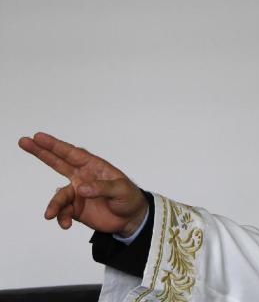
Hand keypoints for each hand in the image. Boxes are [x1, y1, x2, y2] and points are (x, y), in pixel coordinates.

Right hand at [18, 132, 148, 236]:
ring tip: (50, 215)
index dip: (55, 145)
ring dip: (54, 205)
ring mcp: (77, 193)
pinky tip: (66, 224)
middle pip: (58, 162)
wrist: (130, 219)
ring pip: (59, 196)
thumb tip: (81, 188)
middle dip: (41, 153)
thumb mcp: (121, 190)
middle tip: (24, 141)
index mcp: (94, 167)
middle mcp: (82, 177)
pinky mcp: (75, 209)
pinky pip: (62, 212)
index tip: (39, 137)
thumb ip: (102, 188)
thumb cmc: (129, 198)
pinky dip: (62, 218)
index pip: (72, 153)